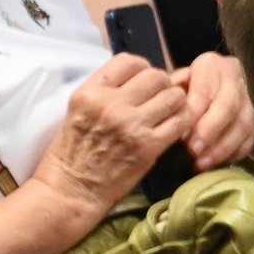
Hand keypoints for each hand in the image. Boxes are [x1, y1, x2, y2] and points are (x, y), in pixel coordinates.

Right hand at [34, 54, 189, 214]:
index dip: (143, 68)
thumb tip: (139, 78)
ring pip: (174, 95)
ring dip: (176, 103)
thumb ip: (105, 93)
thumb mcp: (78, 111)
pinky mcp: (148, 146)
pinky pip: (181, 121)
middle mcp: (111, 104)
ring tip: (169, 113)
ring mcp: (131, 125)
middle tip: (160, 99)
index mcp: (90, 93)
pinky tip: (175, 129)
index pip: (129, 61)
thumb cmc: (72, 154)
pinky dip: (183, 122)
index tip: (144, 81)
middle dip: (163, 85)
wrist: (70, 193)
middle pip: (156, 76)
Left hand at [170, 52, 253, 172]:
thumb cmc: (187, 87)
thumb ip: (170, 94)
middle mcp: (236, 78)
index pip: (205, 89)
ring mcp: (252, 98)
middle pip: (228, 105)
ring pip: (243, 123)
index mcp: (212, 66)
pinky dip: (235, 153)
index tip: (181, 135)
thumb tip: (166, 111)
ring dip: (222, 147)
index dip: (194, 113)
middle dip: (210, 130)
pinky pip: (251, 137)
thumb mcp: (177, 82)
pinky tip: (218, 164)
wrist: (217, 86)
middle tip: (193, 151)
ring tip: (202, 164)